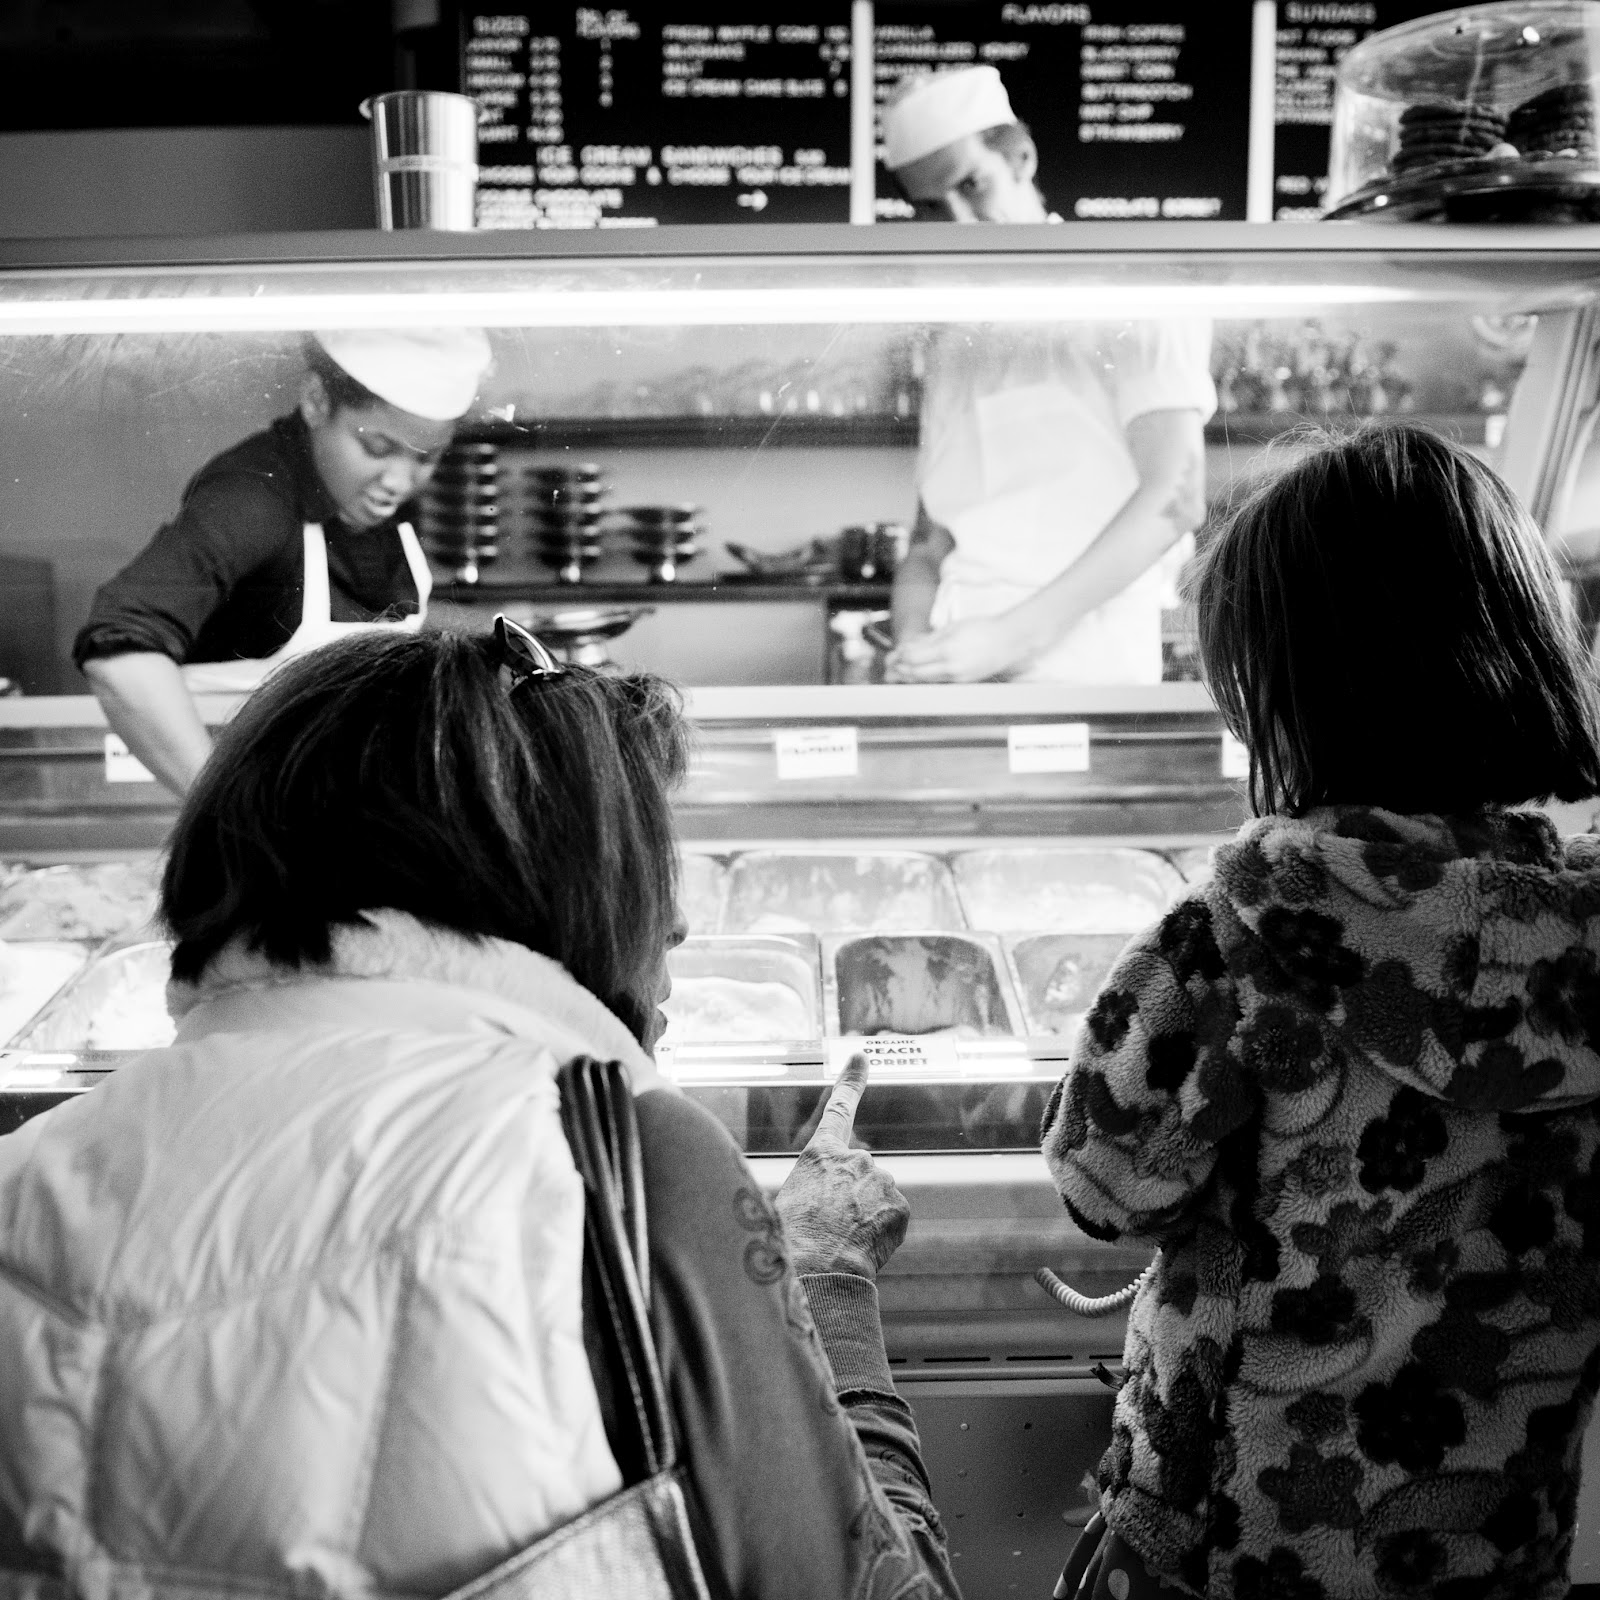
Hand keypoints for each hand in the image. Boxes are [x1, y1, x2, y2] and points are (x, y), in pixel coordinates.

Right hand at [775, 1054, 909, 1278]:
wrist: (819, 1270)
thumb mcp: (786, 1201)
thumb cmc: (793, 1240)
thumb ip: (810, 1185)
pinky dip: (880, 1233)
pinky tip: (862, 1247)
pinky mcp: (900, 1204)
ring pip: (875, 1198)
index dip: (851, 1081)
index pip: (838, 1109)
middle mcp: (856, 1158)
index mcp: (821, 1153)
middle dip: (850, 1197)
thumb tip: (816, 1197)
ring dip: (864, 1216)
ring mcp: (881, 1179)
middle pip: (857, 1175)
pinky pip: (890, 1217)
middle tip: (830, 1227)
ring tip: (843, 1241)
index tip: (861, 1056)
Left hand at [885, 614, 1026, 682]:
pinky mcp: (964, 682)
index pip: (914, 657)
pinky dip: (926, 678)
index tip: (892, 655)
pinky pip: (938, 682)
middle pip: (916, 673)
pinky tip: (918, 675)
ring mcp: (958, 677)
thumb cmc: (982, 629)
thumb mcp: (953, 628)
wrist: (1009, 641)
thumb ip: (929, 639)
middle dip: (900, 671)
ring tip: (898, 674)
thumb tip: (908, 647)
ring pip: (926, 680)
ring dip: (910, 677)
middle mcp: (951, 667)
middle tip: (889, 668)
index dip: (899, 657)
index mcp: (947, 649)